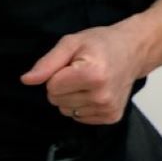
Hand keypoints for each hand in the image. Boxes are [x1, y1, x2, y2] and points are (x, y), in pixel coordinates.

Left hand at [20, 21, 153, 125]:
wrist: (134, 51)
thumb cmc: (101, 44)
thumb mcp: (72, 43)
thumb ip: (47, 63)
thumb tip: (27, 80)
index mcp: (92, 74)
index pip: (51, 87)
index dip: (57, 74)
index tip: (73, 64)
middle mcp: (102, 95)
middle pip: (57, 101)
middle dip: (63, 86)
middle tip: (81, 71)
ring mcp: (108, 108)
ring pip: (66, 111)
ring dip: (72, 97)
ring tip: (89, 81)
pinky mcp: (111, 117)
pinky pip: (79, 117)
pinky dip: (83, 105)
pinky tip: (95, 91)